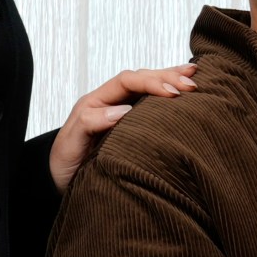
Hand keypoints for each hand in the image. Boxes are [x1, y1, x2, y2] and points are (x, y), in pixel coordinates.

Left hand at [48, 65, 197, 190]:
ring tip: (196, 75)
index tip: (172, 93)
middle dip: (168, 77)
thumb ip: (90, 124)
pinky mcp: (131, 124)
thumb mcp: (71, 145)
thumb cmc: (64, 165)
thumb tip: (122, 110)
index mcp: (95, 102)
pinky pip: (151, 103)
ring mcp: (121, 111)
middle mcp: (109, 101)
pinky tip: (184, 89)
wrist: (59, 181)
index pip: (127, 81)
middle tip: (192, 84)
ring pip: (148, 87)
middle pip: (142, 78)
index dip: (151, 83)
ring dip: (171, 80)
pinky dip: (168, 93)